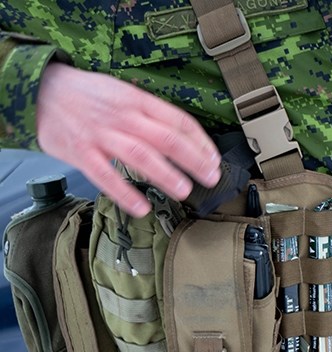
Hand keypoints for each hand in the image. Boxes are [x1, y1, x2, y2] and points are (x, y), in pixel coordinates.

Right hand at [36, 63, 221, 216]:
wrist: (42, 89)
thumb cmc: (90, 95)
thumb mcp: (125, 93)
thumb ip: (152, 114)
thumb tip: (184, 138)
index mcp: (138, 101)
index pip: (179, 121)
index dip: (201, 142)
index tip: (214, 160)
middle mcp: (124, 117)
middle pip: (167, 139)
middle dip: (194, 160)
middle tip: (211, 177)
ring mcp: (102, 135)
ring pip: (140, 155)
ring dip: (166, 174)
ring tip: (184, 190)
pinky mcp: (81, 152)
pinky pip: (105, 175)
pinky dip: (124, 193)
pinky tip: (141, 207)